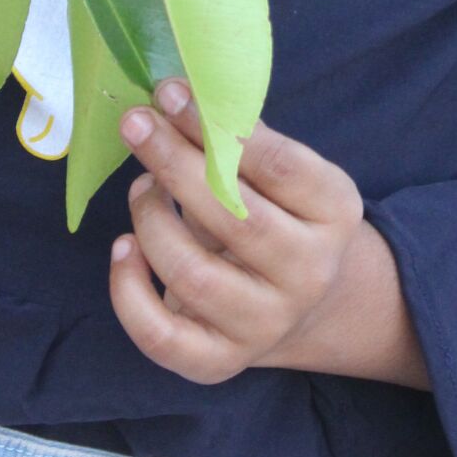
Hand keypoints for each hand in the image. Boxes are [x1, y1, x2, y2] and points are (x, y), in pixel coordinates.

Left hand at [109, 78, 366, 385]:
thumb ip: (240, 141)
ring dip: (150, 219)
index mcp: (334, 212)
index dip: (217, 127)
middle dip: (175, 163)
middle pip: (235, 218)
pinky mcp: (219, 362)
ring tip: (141, 188)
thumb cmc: (282, 216)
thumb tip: (172, 98)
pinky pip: (161, 336)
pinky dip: (128, 290)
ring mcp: (265, 324)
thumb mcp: (285, 174)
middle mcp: (309, 274)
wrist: (305, 304)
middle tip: (136, 123)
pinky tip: (122, 248)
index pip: (278, 165)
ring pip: (192, 273)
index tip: (170, 93)